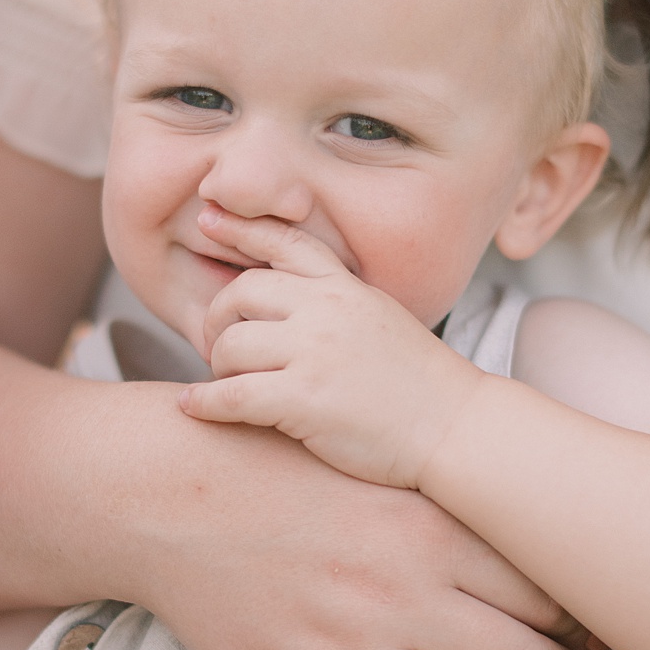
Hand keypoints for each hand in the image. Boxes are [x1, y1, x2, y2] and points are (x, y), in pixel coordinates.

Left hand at [183, 208, 483, 488]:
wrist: (456, 428)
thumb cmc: (418, 385)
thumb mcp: (381, 319)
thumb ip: (337, 304)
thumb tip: (292, 302)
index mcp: (345, 288)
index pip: (284, 242)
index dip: (240, 229)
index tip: (208, 221)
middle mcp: (327, 311)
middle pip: (240, 293)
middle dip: (218, 319)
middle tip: (219, 347)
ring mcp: (315, 353)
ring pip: (230, 345)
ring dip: (217, 367)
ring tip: (228, 384)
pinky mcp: (305, 399)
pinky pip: (232, 395)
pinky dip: (204, 402)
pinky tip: (193, 408)